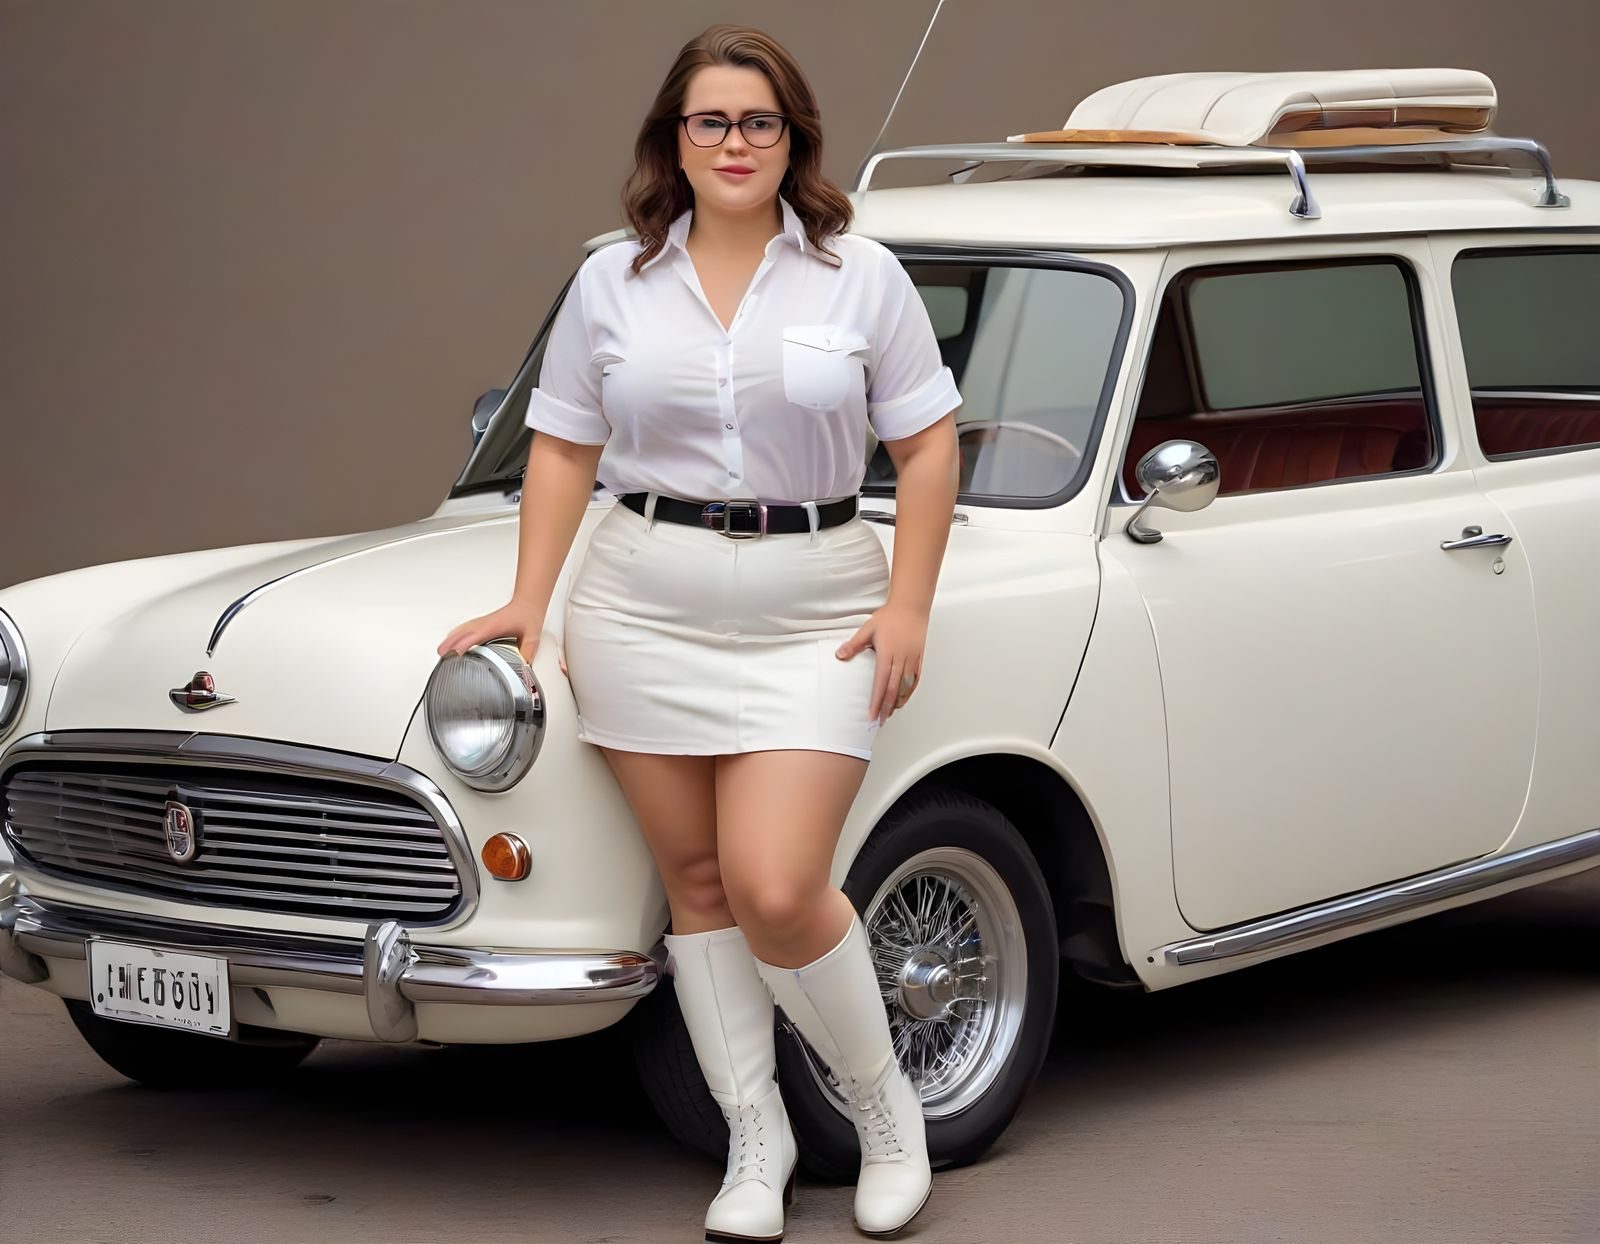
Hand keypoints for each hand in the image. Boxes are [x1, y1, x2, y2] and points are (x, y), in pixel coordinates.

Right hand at [436, 599, 548, 667]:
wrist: (528, 603)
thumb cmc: (528, 615)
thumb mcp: (532, 635)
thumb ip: (528, 651)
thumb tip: (523, 665)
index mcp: (495, 626)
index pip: (476, 635)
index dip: (465, 643)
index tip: (455, 652)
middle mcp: (486, 623)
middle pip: (464, 632)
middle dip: (451, 642)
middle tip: (440, 653)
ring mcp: (484, 622)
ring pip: (463, 629)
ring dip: (451, 638)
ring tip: (441, 649)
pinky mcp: (484, 623)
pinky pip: (467, 628)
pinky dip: (457, 633)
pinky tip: (452, 638)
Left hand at [835, 601, 926, 725]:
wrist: (911, 606)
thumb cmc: (891, 616)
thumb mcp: (867, 629)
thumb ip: (854, 645)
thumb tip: (840, 655)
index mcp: (887, 654)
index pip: (880, 683)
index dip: (876, 702)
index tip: (872, 714)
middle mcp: (901, 659)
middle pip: (893, 690)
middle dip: (886, 708)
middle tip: (880, 720)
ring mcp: (911, 660)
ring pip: (905, 687)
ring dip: (897, 702)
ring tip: (889, 713)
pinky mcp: (918, 658)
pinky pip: (915, 680)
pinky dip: (909, 692)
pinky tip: (903, 699)